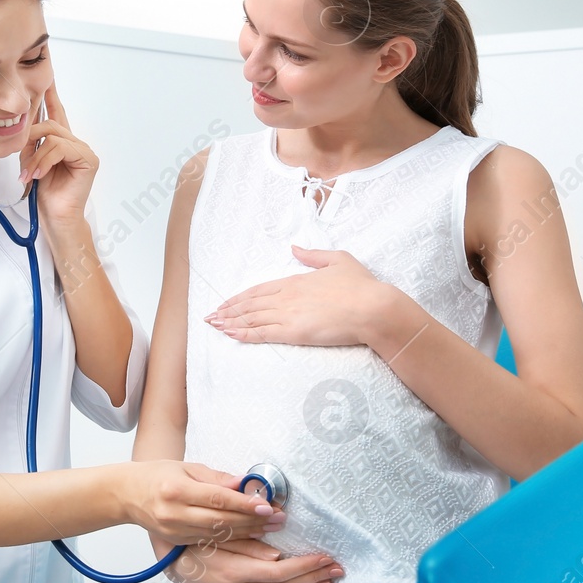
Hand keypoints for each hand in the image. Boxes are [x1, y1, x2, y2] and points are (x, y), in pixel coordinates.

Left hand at [18, 82, 95, 227]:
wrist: (55, 216)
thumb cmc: (45, 193)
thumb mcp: (30, 161)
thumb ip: (29, 142)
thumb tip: (24, 126)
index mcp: (62, 143)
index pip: (56, 113)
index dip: (51, 96)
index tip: (47, 79)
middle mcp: (74, 143)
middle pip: (50, 124)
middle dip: (31, 137)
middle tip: (22, 157)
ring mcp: (83, 150)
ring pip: (53, 137)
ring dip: (36, 157)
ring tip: (30, 174)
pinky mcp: (88, 159)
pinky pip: (61, 149)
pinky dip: (45, 161)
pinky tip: (40, 174)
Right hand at [119, 461, 285, 546]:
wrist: (128, 494)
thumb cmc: (158, 475)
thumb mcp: (187, 468)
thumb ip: (217, 478)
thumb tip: (246, 483)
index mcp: (176, 490)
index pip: (217, 499)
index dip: (244, 504)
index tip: (267, 506)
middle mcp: (174, 513)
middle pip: (220, 520)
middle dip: (252, 521)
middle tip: (278, 519)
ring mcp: (174, 531)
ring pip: (218, 535)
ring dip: (247, 534)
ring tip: (270, 529)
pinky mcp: (176, 542)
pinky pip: (210, 543)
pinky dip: (232, 541)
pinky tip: (250, 538)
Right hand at [165, 537, 342, 582]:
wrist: (174, 562)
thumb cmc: (198, 541)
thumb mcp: (220, 535)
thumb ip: (248, 543)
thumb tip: (278, 552)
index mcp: (233, 573)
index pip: (279, 573)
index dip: (306, 566)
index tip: (326, 557)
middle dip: (314, 578)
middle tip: (337, 569)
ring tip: (328, 581)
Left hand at [203, 246, 402, 346]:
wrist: (372, 307)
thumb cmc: (361, 286)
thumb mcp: (338, 260)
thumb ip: (313, 255)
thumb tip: (295, 248)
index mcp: (296, 280)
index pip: (260, 289)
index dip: (240, 297)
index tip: (226, 302)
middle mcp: (287, 296)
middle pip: (250, 304)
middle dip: (228, 310)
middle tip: (209, 316)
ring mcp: (289, 314)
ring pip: (251, 318)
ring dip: (230, 322)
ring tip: (213, 325)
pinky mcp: (293, 332)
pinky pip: (262, 333)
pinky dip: (243, 333)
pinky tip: (229, 334)